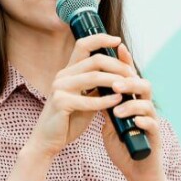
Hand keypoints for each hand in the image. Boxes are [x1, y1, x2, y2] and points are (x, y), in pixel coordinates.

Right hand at [25, 33, 128, 159]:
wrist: (48, 141)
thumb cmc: (69, 121)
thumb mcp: (86, 100)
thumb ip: (98, 88)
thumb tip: (120, 77)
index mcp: (68, 72)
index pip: (83, 45)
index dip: (100, 39)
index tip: (118, 41)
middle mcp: (62, 76)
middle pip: (94, 61)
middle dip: (117, 66)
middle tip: (132, 74)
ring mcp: (59, 88)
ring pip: (93, 77)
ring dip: (115, 81)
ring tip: (129, 86)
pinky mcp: (60, 103)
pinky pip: (88, 99)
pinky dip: (106, 100)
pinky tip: (118, 101)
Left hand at [101, 42, 166, 180]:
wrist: (135, 169)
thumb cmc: (122, 144)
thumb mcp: (110, 121)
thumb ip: (105, 104)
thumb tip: (93, 85)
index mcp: (133, 101)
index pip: (130, 77)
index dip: (126, 62)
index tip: (117, 47)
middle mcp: (144, 107)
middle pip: (142, 85)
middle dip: (128, 82)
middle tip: (114, 84)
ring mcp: (151, 121)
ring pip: (147, 104)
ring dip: (131, 104)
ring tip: (117, 110)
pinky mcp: (154, 136)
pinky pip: (152, 125)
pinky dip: (142, 122)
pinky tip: (133, 123)